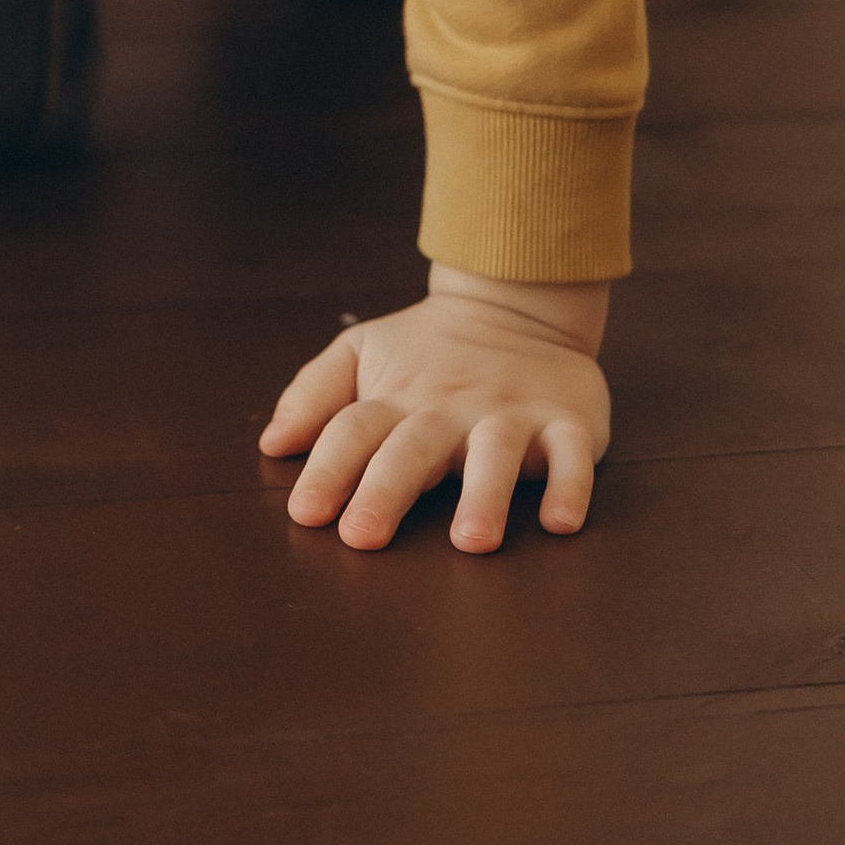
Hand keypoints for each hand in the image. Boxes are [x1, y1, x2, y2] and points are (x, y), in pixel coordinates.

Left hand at [261, 266, 611, 551]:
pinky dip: (571, 486)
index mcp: (399, 397)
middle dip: (387, 490)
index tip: (306, 513)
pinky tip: (560, 522)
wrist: (516, 302)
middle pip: (414, 447)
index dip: (328, 469)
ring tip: (471, 541)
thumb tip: (270, 443)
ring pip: (497, 453)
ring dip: (484, 495)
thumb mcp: (363, 353)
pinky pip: (573, 454)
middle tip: (363, 537)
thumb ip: (314, 394)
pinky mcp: (567, 421)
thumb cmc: (427, 348)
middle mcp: (451, 407)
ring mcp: (511, 413)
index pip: (355, 429)